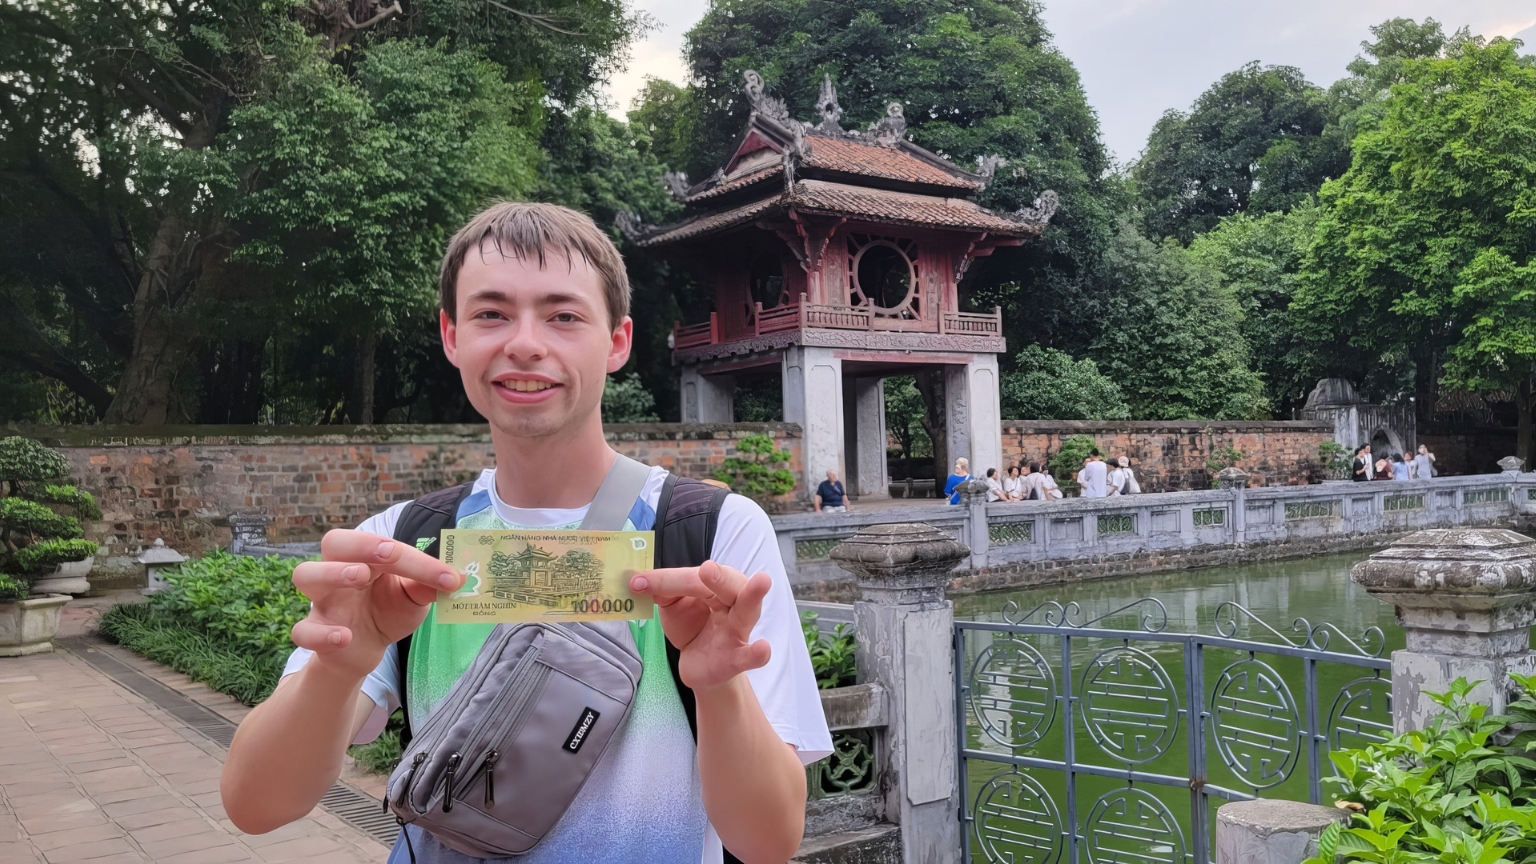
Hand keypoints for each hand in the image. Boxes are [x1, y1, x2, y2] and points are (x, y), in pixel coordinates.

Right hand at [289, 529, 463, 680]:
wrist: (365, 649)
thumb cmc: (387, 611)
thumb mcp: (412, 597)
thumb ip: (428, 586)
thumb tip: (456, 579)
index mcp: (366, 557)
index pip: (383, 546)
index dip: (415, 559)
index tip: (448, 576)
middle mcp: (339, 572)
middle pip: (333, 543)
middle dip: (360, 544)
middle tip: (387, 554)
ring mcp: (323, 601)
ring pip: (305, 575)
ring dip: (331, 573)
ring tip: (358, 577)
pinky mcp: (314, 632)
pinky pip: (303, 630)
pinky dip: (320, 633)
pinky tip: (343, 636)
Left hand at [630, 561, 771, 690]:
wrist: (699, 664)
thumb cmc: (692, 626)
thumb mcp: (674, 606)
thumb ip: (663, 592)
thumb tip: (642, 581)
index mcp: (716, 585)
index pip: (693, 579)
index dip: (666, 580)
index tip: (638, 582)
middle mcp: (732, 602)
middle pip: (729, 585)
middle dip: (719, 577)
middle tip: (707, 569)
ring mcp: (737, 630)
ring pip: (747, 610)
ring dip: (753, 596)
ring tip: (761, 581)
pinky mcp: (737, 658)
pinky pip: (750, 655)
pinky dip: (757, 653)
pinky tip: (763, 649)